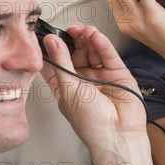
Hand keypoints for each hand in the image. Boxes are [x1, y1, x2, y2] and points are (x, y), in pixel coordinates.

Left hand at [40, 25, 146, 147]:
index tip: (46, 34)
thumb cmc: (90, 122)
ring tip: (85, 31)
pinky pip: (108, 55)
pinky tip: (96, 36)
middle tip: (70, 30)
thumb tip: (50, 42)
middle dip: (73, 40)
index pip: (56, 63)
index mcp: (66, 87)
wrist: (117, 135)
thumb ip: (60, 62)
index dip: (52, 48)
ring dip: (88, 39)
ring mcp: (100, 76)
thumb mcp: (68, 88)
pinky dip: (102, 44)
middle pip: (76, 53)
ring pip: (92, 51)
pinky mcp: (117, 73)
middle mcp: (83, 80)